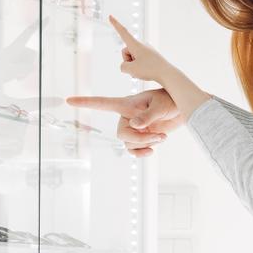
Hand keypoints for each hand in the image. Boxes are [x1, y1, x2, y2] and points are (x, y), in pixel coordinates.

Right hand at [66, 88, 182, 156]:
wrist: (183, 108)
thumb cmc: (170, 100)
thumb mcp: (160, 104)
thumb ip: (147, 116)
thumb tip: (134, 126)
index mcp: (127, 105)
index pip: (102, 104)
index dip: (85, 102)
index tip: (69, 101)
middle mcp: (127, 117)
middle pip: (121, 134)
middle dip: (139, 139)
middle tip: (157, 136)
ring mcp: (134, 128)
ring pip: (128, 144)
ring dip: (145, 144)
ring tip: (161, 137)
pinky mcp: (142, 137)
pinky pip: (133, 150)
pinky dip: (142, 153)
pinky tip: (152, 150)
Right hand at [107, 15, 172, 83]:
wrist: (168, 74)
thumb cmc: (150, 70)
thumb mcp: (131, 70)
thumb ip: (123, 66)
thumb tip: (127, 66)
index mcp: (136, 44)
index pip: (123, 32)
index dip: (115, 24)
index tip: (110, 16)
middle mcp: (141, 44)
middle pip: (125, 52)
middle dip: (128, 61)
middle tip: (139, 68)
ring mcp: (146, 50)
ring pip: (132, 58)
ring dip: (134, 66)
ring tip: (145, 71)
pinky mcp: (150, 56)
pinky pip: (139, 61)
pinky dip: (140, 68)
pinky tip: (147, 72)